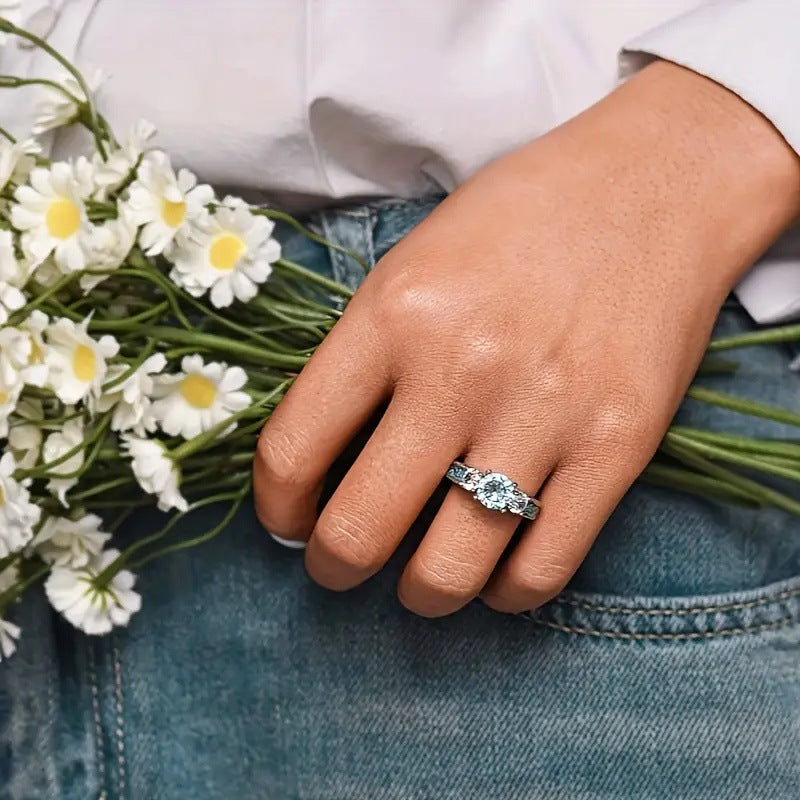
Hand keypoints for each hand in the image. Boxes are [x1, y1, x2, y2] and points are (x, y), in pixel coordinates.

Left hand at [254, 62, 799, 615]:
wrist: (651, 187)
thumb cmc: (519, 222)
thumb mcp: (413, 264)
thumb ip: (363, 358)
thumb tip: (323, 456)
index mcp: (393, 315)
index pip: (293, 450)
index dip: (276, 507)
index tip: (288, 519)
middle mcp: (459, 371)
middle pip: (360, 529)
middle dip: (333, 565)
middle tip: (340, 562)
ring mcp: (543, 414)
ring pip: (449, 570)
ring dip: (419, 595)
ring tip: (420, 580)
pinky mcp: (617, 446)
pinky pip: (542, 570)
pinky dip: (505, 592)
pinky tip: (495, 570)